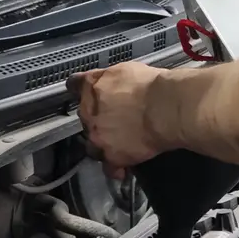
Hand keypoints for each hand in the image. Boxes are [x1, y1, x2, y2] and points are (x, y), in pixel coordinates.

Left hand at [68, 62, 165, 178]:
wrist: (165, 108)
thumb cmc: (151, 86)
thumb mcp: (125, 69)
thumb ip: (108, 77)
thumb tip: (105, 80)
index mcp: (91, 87)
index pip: (74, 86)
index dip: (82, 90)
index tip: (89, 93)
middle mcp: (88, 113)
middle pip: (85, 118)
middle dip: (97, 120)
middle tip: (117, 120)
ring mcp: (98, 136)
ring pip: (93, 145)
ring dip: (103, 144)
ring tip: (120, 145)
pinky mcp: (111, 156)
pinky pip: (109, 167)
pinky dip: (115, 168)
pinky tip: (123, 167)